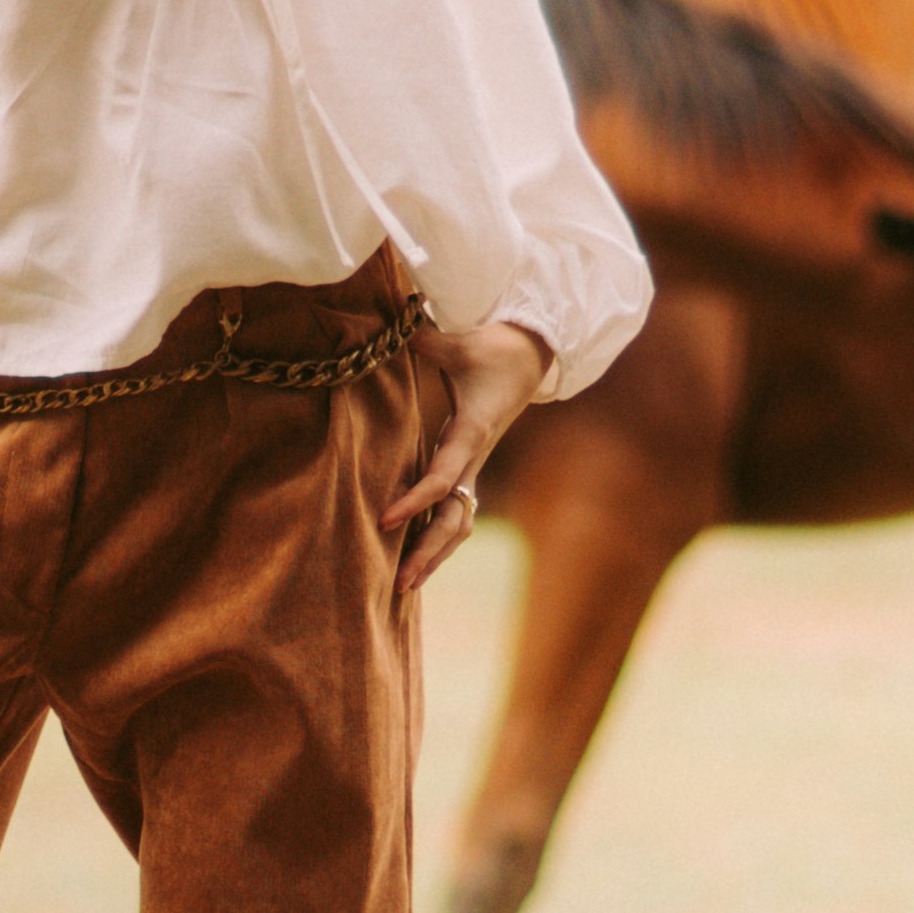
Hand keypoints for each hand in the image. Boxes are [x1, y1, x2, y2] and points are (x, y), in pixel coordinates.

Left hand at [386, 321, 547, 597]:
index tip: (385, 521)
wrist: (528, 356)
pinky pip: (454, 513)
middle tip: (396, 582)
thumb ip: (429, 340)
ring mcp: (474, 466)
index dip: (415, 501)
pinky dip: (436, 540)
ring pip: (457, 524)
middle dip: (427, 552)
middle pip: (454, 519)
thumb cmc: (495, 349)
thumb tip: (400, 326)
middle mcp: (474, 458)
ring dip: (433, 555)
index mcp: (472, 433)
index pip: (443, 479)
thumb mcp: (463, 343)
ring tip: (401, 586)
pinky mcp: (469, 467)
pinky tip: (414, 562)